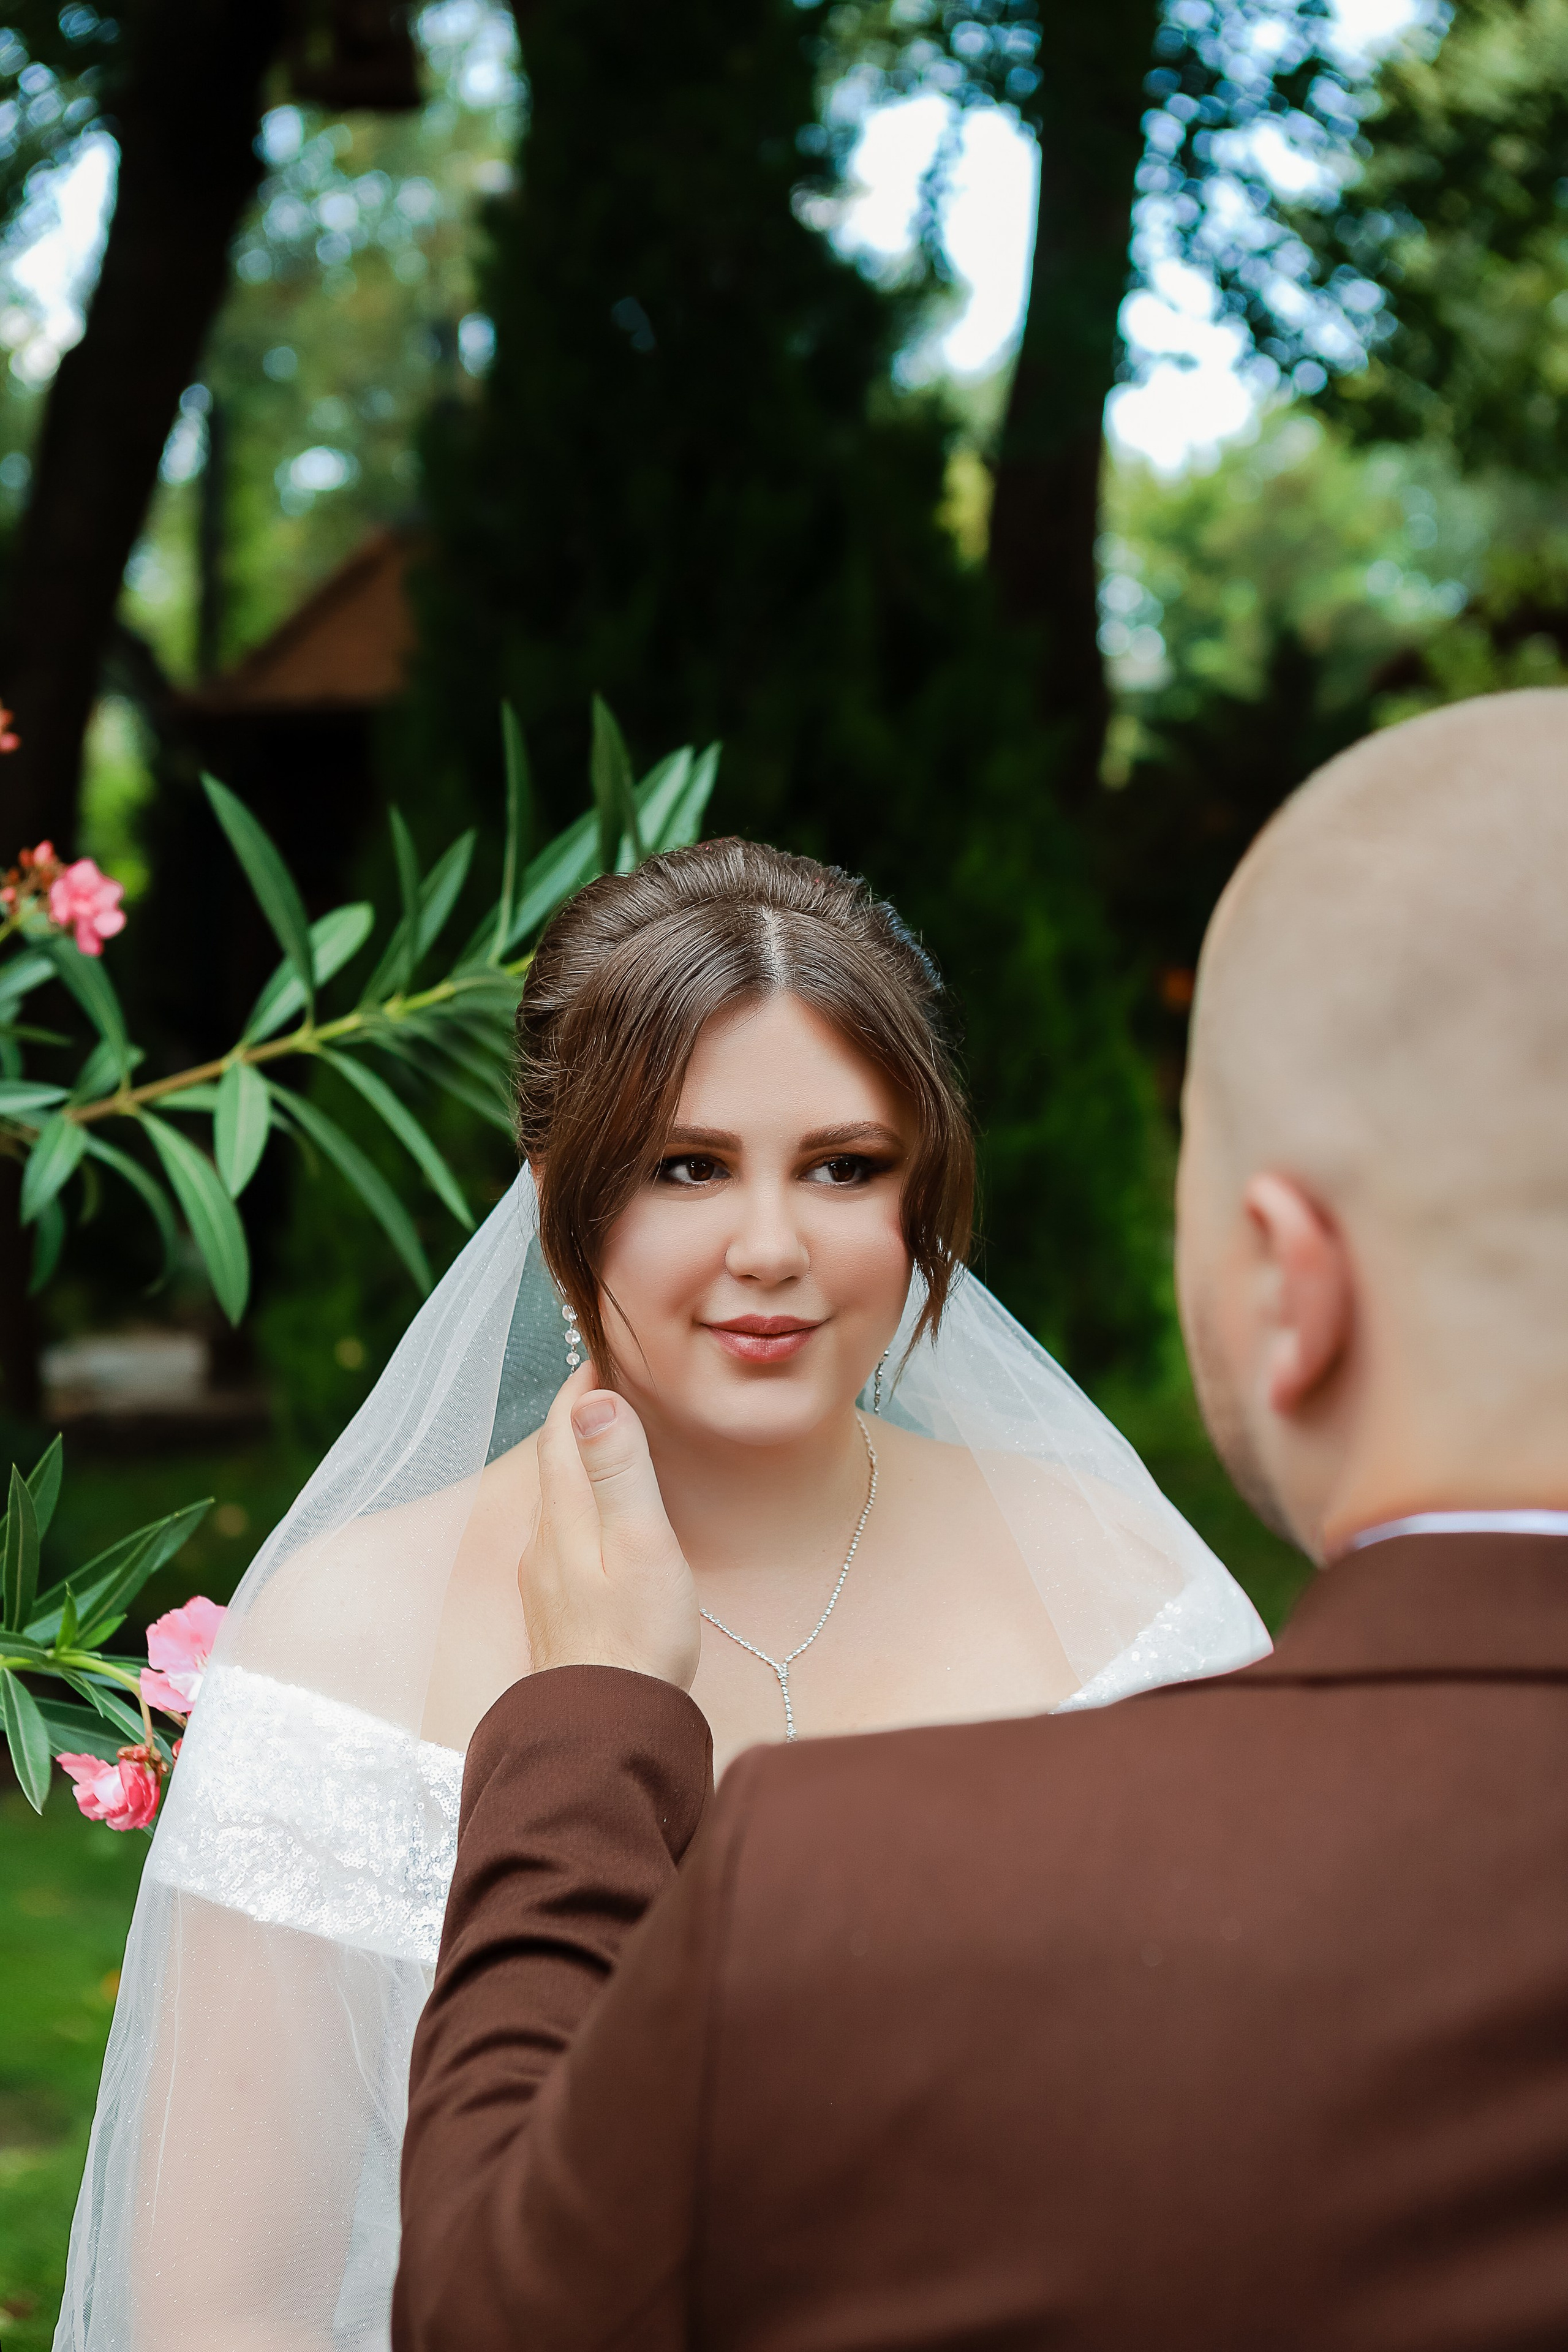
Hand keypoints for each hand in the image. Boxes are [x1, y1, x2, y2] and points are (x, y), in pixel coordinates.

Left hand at [518, 1364, 700, 1688]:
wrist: (604, 1732)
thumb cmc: (635, 1642)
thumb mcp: (640, 1546)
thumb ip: (619, 1473)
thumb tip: (594, 1401)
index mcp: (564, 1517)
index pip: (561, 1431)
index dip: (580, 1388)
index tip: (603, 1354)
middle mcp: (543, 1542)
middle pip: (553, 1461)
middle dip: (577, 1418)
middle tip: (608, 1384)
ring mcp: (545, 1580)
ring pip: (556, 1500)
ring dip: (578, 1462)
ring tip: (609, 1442)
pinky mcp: (556, 1610)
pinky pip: (563, 1536)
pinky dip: (582, 1507)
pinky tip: (602, 1525)